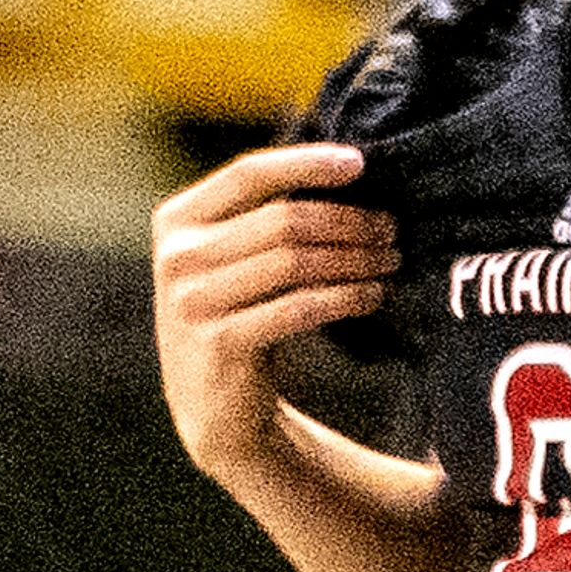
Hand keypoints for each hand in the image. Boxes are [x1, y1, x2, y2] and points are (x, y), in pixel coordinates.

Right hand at [151, 143, 393, 481]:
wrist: (213, 408)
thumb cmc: (238, 318)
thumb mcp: (231, 260)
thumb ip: (261, 218)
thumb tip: (344, 170)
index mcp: (178, 219)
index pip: (249, 174)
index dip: (307, 164)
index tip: (360, 163)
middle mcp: (179, 255)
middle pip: (284, 220)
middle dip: (348, 221)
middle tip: (392, 229)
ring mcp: (195, 300)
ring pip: (296, 262)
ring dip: (355, 259)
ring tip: (391, 261)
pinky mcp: (222, 343)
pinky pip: (300, 308)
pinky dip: (346, 297)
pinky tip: (374, 295)